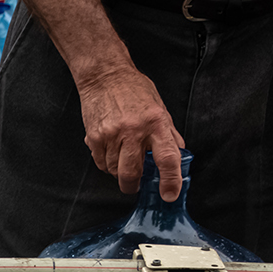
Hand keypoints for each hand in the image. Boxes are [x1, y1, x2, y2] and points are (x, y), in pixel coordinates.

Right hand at [77, 62, 184, 197]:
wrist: (105, 77)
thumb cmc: (134, 90)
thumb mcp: (160, 109)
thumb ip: (169, 134)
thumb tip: (177, 156)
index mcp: (156, 123)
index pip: (167, 158)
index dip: (170, 180)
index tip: (169, 194)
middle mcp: (133, 131)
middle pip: (132, 173)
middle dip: (133, 186)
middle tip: (136, 185)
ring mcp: (111, 135)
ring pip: (113, 170)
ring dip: (119, 171)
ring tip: (122, 157)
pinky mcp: (94, 137)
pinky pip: (100, 162)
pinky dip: (106, 163)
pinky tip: (111, 150)